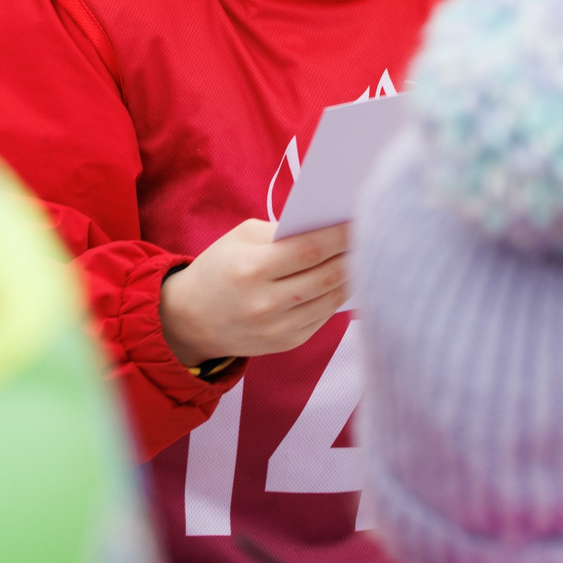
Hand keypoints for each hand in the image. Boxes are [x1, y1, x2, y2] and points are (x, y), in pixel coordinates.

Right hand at [159, 219, 350, 366]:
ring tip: (366, 255)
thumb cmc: (219, 268)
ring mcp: (277, 328)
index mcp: (251, 269)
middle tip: (372, 235)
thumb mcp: (239, 238)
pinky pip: (322, 316)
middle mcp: (265, 303)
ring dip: (352, 276)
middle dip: (353, 255)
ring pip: (330, 299)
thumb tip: (326, 227)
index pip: (308, 250)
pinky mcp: (286, 343)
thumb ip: (281, 231)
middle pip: (325, 277)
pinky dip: (337, 296)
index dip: (338, 236)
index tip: (359, 219)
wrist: (189, 321)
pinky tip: (346, 279)